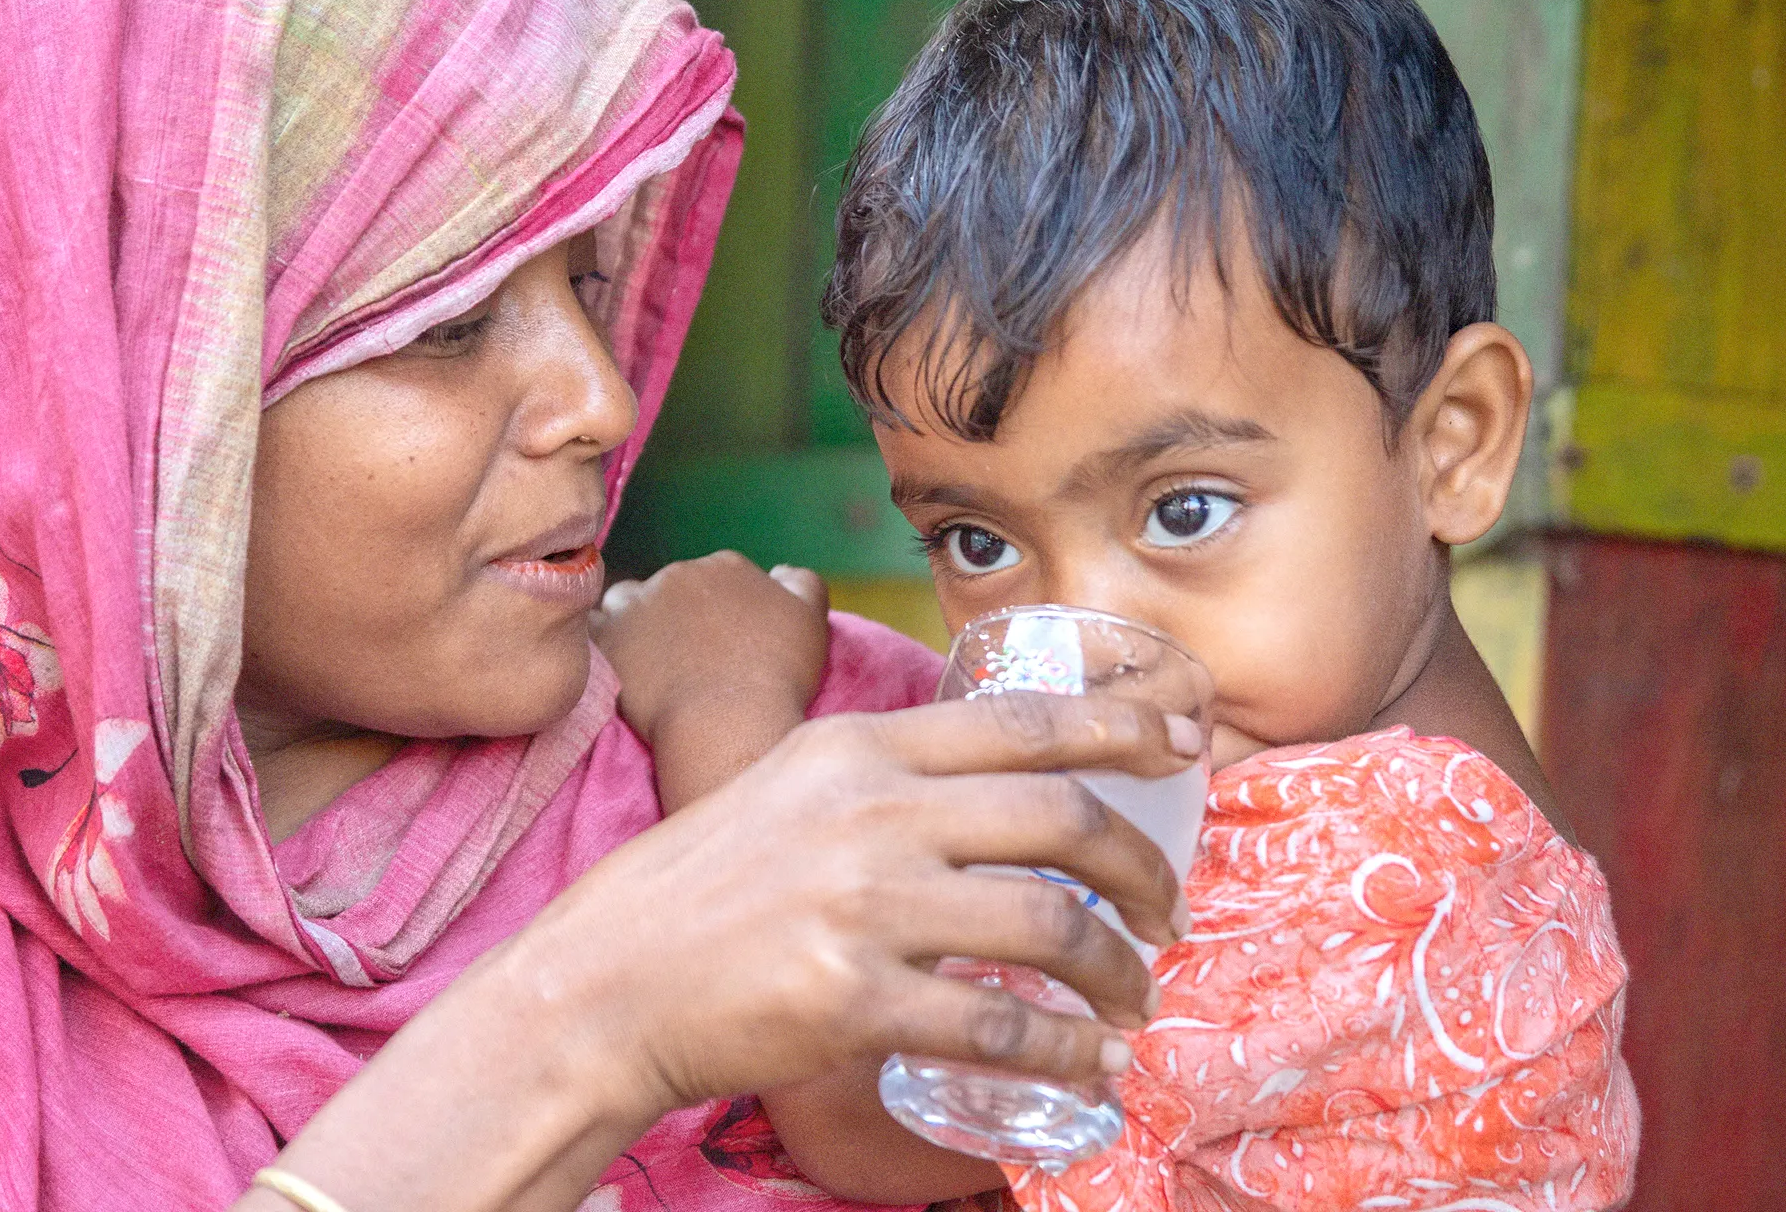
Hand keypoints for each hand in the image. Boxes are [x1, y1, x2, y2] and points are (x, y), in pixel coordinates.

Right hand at [476, 690, 1198, 1116]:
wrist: (600, 987)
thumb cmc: (693, 894)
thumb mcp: (782, 788)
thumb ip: (879, 776)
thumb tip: (989, 776)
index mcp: (853, 749)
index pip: (1020, 719)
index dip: (1121, 728)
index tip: (1184, 743)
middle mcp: (868, 813)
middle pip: (1061, 817)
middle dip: (1142, 867)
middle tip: (1170, 909)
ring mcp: (863, 907)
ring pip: (1050, 926)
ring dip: (1117, 969)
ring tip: (1134, 997)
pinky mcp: (856, 1001)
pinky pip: (1003, 1028)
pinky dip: (1068, 1053)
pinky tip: (1091, 1067)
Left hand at [592, 550, 827, 742]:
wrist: (726, 723)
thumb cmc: (777, 677)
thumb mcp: (811, 621)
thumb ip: (801, 583)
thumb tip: (781, 571)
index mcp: (728, 565)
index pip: (720, 578)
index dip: (722, 610)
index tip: (725, 643)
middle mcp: (680, 572)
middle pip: (674, 588)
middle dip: (680, 615)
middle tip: (690, 660)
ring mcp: (638, 602)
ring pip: (629, 601)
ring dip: (637, 622)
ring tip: (650, 663)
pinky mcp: (606, 636)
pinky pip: (591, 628)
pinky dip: (602, 641)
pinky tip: (615, 663)